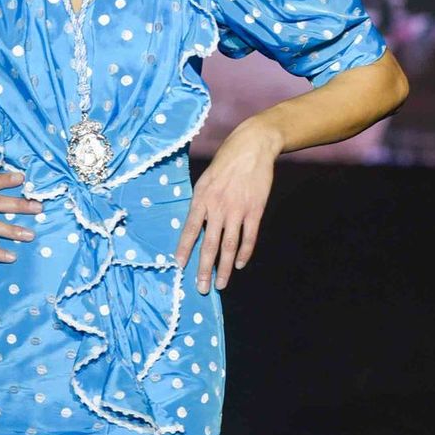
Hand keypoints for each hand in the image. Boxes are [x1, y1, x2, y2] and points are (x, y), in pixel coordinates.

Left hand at [176, 117, 278, 293]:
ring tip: (220, 284)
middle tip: (201, 288)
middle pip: (209, 244)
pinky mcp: (255, 211)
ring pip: (229, 246)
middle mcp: (218, 207)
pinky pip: (249, 237)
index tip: (179, 265)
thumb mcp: (205, 179)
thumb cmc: (225, 162)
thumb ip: (201, 202)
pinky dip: (244, 253)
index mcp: (202, 198)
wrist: (253, 147)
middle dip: (204, 269)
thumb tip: (195, 226)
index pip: (190, 228)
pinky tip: (239, 265)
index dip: (185, 248)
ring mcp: (238, 210)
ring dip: (224, 268)